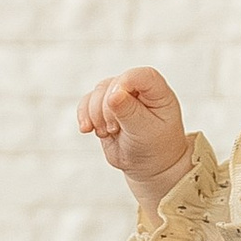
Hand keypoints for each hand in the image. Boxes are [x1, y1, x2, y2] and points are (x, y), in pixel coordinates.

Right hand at [78, 67, 189, 190]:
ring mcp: (119, 97)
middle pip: (112, 84)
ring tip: (106, 132)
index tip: (115, 102)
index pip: (139, 75)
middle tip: (114, 129)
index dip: (124, 84)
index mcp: (157, 92)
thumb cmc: (157, 146)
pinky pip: (86, 103)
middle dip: (106, 108)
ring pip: (97, 92)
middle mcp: (137, 89)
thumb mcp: (147, 131)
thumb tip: (114, 94)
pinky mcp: (104, 108)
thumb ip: (130, 112)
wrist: (149, 165)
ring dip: (95, 114)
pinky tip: (87, 129)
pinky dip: (84, 116)